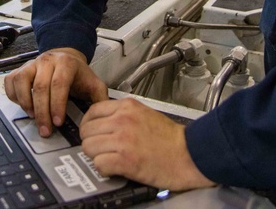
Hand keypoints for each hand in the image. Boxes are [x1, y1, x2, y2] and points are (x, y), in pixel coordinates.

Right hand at [4, 47, 107, 136]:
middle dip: (42, 112)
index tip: (58, 122)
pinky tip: (22, 105)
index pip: (59, 84)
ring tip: (33, 117)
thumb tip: (102, 117)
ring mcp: (31, 64)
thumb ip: (100, 100)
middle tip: (45, 130)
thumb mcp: (94, 83)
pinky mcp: (20, 69)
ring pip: (22, 82)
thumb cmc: (78, 74)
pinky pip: (11, 81)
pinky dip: (13, 95)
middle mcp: (47, 61)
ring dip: (26, 103)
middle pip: (40, 87)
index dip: (57, 104)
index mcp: (66, 63)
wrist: (66, 57)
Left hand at [79, 98, 215, 191]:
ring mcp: (122, 140)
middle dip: (92, 142)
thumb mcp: (144, 114)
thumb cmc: (171, 138)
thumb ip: (122, 115)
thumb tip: (103, 123)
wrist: (189, 154)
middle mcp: (121, 120)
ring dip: (97, 156)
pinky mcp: (124, 160)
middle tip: (102, 149)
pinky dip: (104, 169)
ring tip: (109, 159)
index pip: (92, 112)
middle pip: (86, 131)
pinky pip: (98, 164)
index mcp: (127, 107)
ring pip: (88, 147)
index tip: (94, 133)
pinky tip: (115, 168)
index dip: (90, 125)